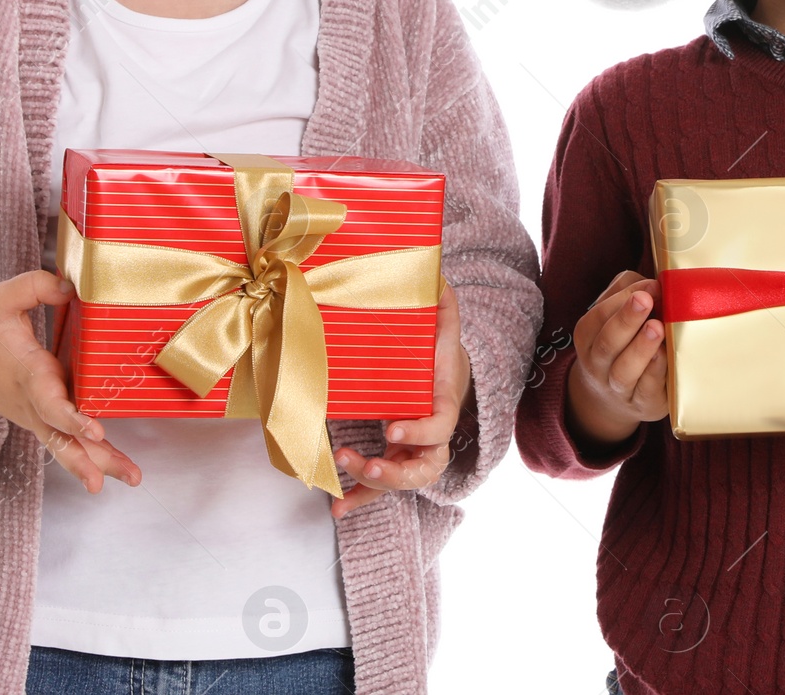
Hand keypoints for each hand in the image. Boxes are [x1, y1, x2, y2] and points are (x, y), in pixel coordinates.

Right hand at [0, 269, 141, 493]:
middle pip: (61, 436)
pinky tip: (118, 470)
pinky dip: (91, 458)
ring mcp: (38, 415)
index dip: (72, 416)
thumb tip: (72, 288)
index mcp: (27, 373)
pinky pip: (67, 442)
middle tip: (103, 480)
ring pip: (67, 446)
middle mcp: (34, 402)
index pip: (49, 401)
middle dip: (85, 458)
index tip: (94, 429)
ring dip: (98, 464)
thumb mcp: (2, 298)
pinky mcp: (44, 419)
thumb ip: (36, 286)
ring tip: (133, 479)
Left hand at [332, 281, 471, 517]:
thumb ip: (443, 305)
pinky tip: (337, 507)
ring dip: (375, 484)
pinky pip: (381, 486)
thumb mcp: (444, 326)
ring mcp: (415, 450)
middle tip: (370, 462)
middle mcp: (434, 434)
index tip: (391, 427)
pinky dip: (360, 498)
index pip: (440, 425)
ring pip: (403, 479)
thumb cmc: (440, 351)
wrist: (446, 375)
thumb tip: (435, 277)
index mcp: (444, 402)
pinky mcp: (396, 457)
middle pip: (425, 466)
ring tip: (346, 472)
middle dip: (397, 470)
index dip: (419, 430)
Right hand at [563, 270, 667, 452]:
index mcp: (587, 337)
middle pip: (606, 344)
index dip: (620, 300)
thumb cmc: (623, 343)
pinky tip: (665, 355)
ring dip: (640, 348)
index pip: (597, 317)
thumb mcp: (616, 314)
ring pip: (623, 371)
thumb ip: (628, 291)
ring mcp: (619, 390)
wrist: (617, 398)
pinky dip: (654, 373)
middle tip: (646, 300)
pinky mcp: (644, 405)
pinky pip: (646, 391)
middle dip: (625, 320)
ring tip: (657, 327)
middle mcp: (597, 365)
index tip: (649, 286)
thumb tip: (654, 282)